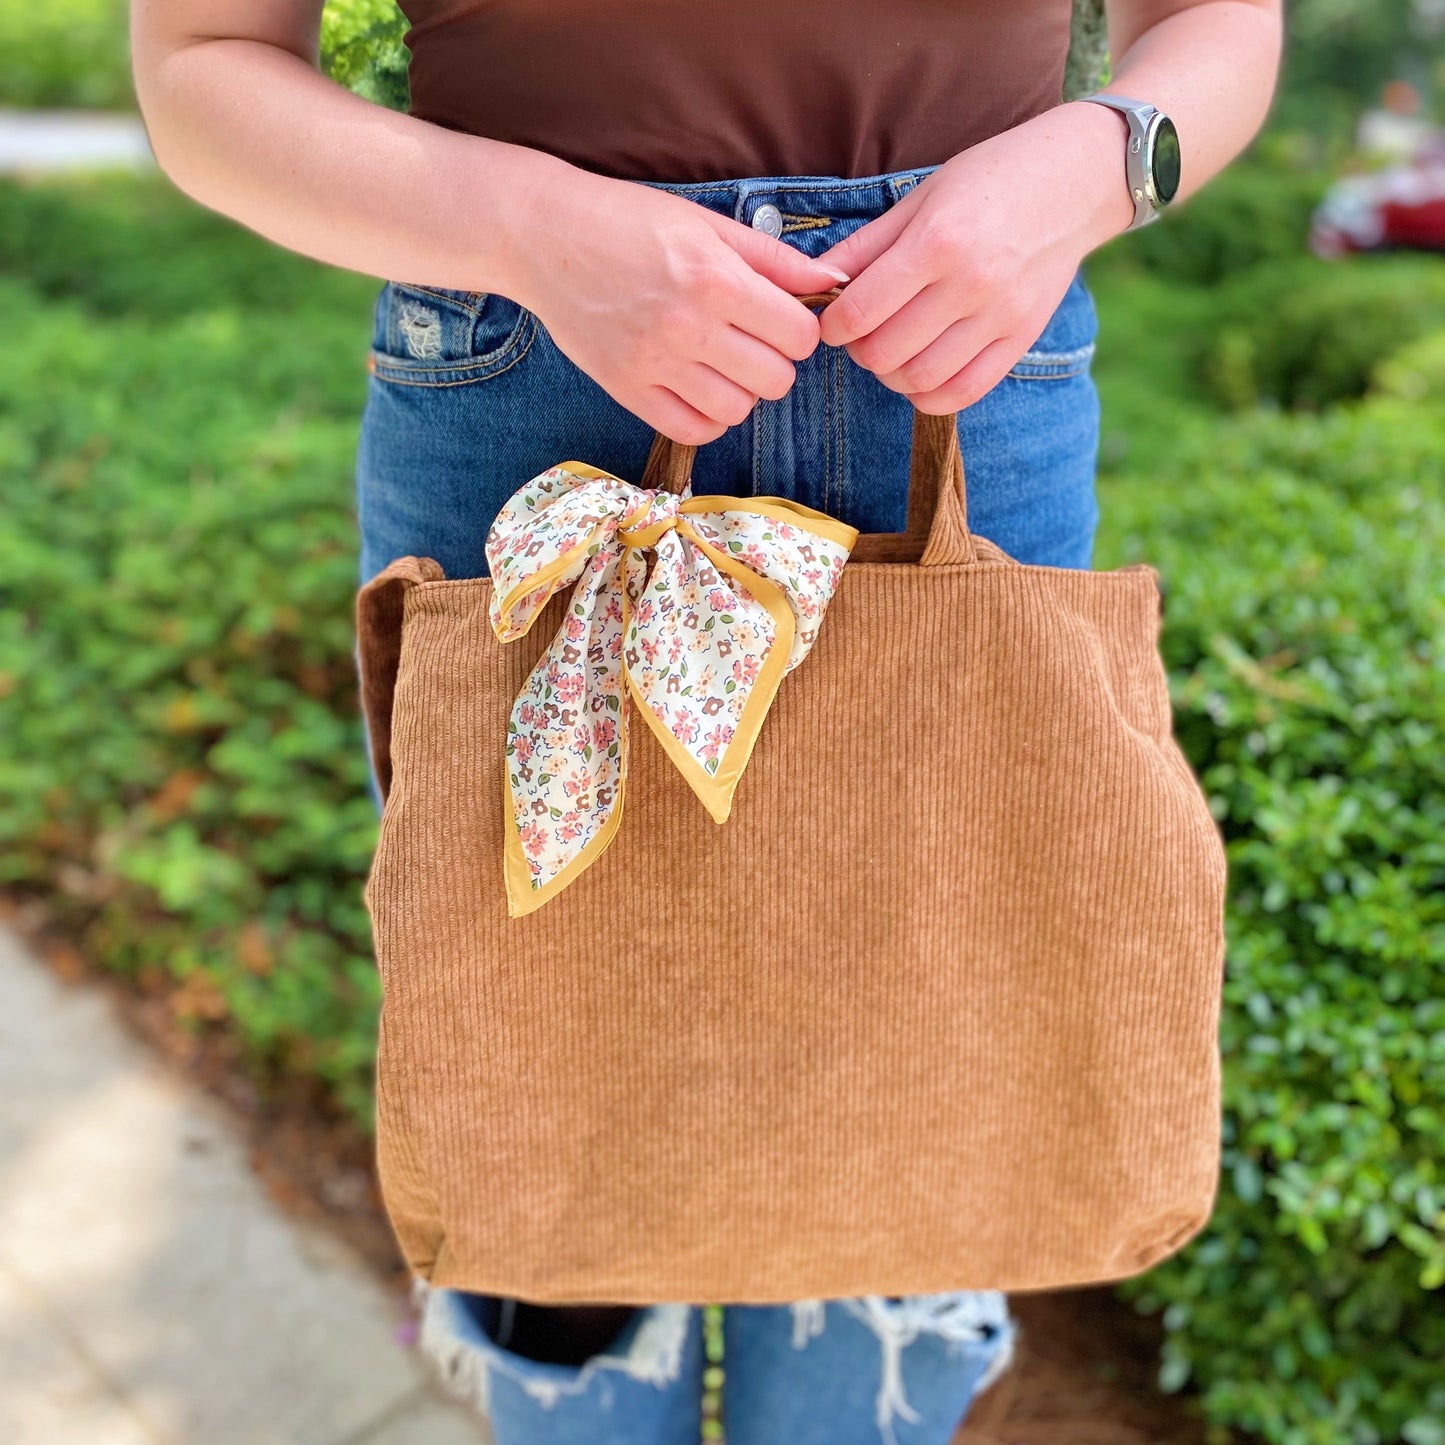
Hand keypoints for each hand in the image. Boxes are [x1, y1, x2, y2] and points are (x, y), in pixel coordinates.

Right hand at [505, 162, 849, 443]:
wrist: (544, 236)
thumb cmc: (628, 221)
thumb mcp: (707, 224)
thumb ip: (775, 260)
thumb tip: (836, 282)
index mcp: (714, 278)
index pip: (799, 335)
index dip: (799, 330)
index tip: (780, 319)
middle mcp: (687, 326)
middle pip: (775, 380)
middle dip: (774, 362)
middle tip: (750, 341)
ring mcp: (654, 363)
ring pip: (737, 410)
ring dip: (740, 391)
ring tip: (722, 364)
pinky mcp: (625, 388)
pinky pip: (693, 430)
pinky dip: (708, 417)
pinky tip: (700, 389)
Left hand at [812, 102, 1133, 413]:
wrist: (1074, 182)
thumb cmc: (988, 181)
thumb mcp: (920, 198)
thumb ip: (866, 246)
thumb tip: (814, 283)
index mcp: (937, 242)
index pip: (861, 311)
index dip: (833, 327)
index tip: (833, 321)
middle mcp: (970, 283)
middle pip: (885, 353)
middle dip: (859, 351)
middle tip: (862, 334)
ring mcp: (1000, 316)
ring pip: (920, 379)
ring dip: (892, 375)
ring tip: (892, 350)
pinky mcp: (1021, 338)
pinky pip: (965, 392)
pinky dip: (931, 395)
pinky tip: (922, 372)